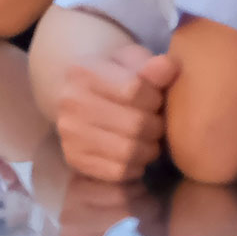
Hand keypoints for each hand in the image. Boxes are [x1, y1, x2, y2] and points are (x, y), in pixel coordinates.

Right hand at [54, 45, 179, 181]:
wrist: (84, 97)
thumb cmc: (119, 78)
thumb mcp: (134, 64)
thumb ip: (153, 68)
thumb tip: (168, 66)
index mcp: (82, 72)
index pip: (134, 90)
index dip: (155, 98)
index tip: (155, 99)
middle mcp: (69, 102)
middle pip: (135, 124)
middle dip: (155, 126)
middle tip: (155, 123)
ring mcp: (68, 132)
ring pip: (129, 151)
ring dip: (148, 148)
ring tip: (147, 139)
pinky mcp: (73, 158)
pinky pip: (119, 171)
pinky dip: (135, 166)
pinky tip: (134, 153)